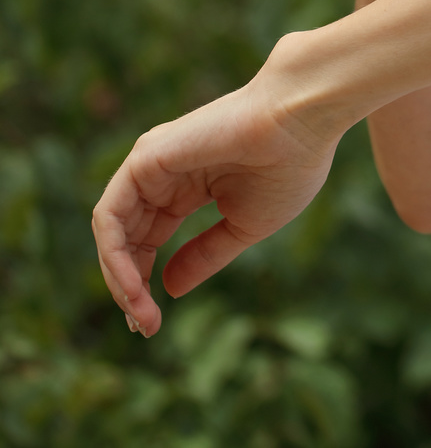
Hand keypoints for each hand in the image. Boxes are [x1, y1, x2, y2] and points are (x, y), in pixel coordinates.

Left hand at [90, 36, 340, 336]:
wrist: (303, 120)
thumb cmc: (288, 166)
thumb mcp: (244, 226)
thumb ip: (205, 254)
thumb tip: (168, 289)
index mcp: (188, 187)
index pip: (151, 238)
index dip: (147, 280)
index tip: (154, 323)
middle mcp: (162, 174)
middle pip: (127, 239)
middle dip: (130, 286)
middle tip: (144, 327)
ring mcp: (149, 165)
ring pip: (113, 231)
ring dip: (120, 277)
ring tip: (140, 313)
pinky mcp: (144, 159)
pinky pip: (110, 216)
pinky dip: (114, 255)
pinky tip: (132, 285)